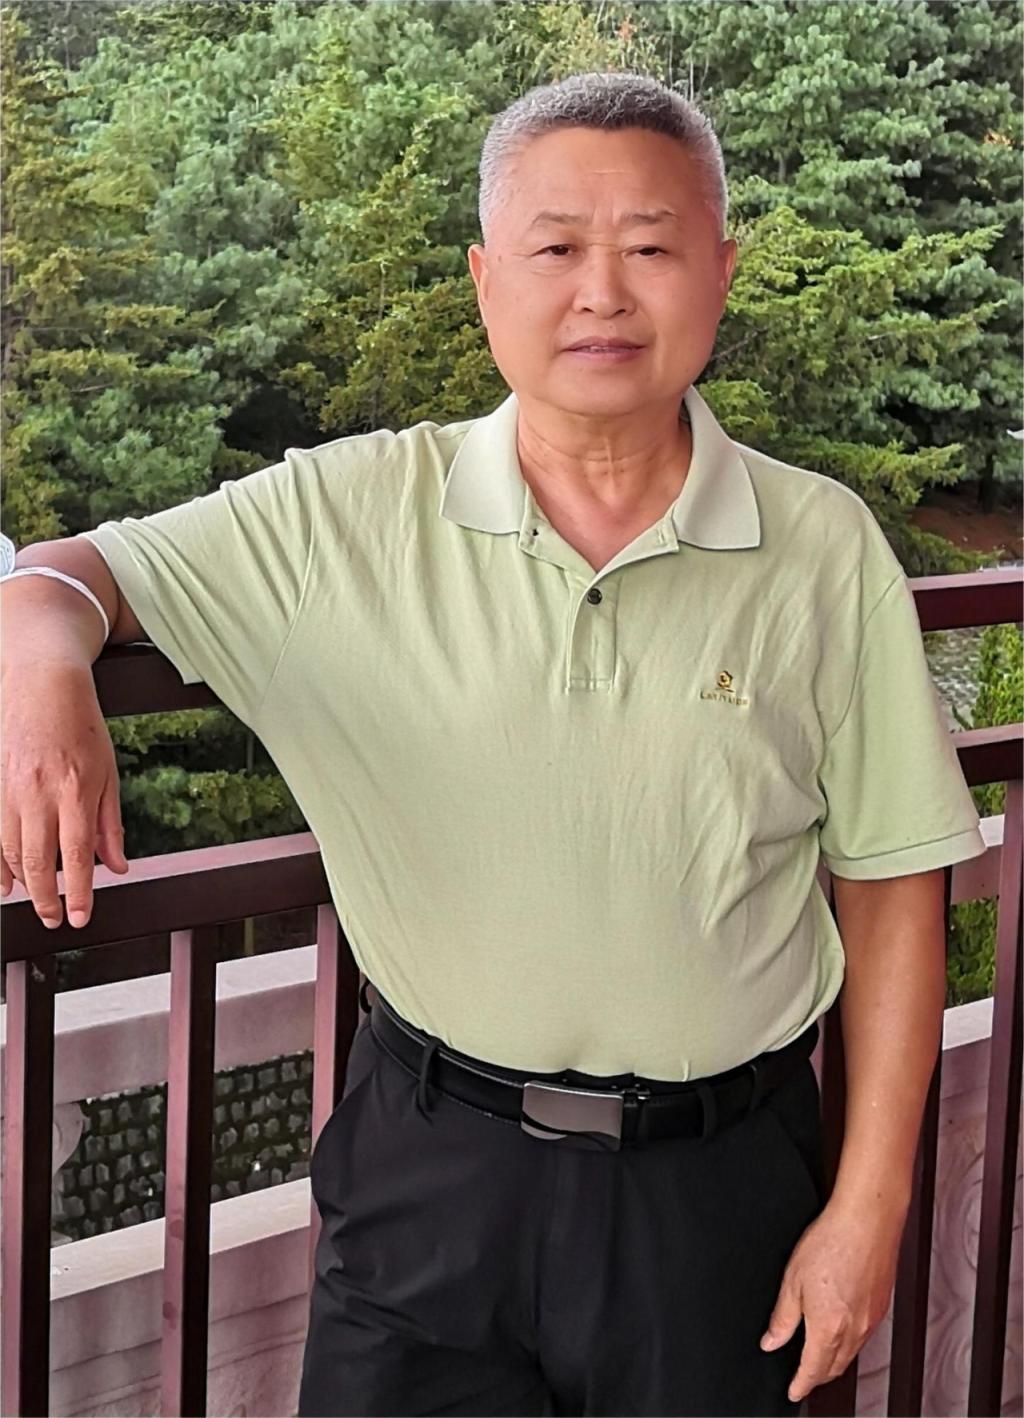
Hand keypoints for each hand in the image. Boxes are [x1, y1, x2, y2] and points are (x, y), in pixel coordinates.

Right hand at [1, 661, 128, 927]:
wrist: (42, 684)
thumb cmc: (81, 726)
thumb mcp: (109, 773)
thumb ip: (110, 824)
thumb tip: (116, 867)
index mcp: (76, 791)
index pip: (76, 856)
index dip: (78, 893)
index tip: (80, 917)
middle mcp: (40, 794)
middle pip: (38, 862)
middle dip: (46, 898)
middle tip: (54, 919)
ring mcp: (10, 790)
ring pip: (11, 852)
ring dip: (23, 883)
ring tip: (37, 902)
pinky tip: (4, 882)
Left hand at [759, 1199, 904, 1404]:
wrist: (868, 1220)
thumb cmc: (832, 1242)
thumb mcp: (793, 1280)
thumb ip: (781, 1317)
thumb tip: (771, 1341)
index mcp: (828, 1327)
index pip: (813, 1370)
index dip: (800, 1385)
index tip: (793, 1392)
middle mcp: (854, 1330)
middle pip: (834, 1368)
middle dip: (817, 1376)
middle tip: (803, 1376)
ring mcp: (871, 1320)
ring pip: (851, 1354)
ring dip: (834, 1361)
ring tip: (819, 1357)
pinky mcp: (881, 1307)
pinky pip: (863, 1337)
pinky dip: (849, 1343)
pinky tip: (841, 1330)